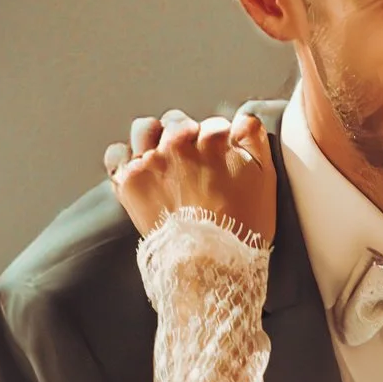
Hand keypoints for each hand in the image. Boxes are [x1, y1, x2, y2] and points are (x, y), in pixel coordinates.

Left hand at [106, 109, 276, 244]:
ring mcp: (150, 161)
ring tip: (163, 158)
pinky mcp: (130, 182)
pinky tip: (138, 168)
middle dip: (186, 136)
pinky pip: (117, 154)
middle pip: (178, 122)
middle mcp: (178, 144)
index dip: (220, 141)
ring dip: (154, 137)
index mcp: (212, 138)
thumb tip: (240, 118)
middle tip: (194, 163)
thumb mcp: (265, 178)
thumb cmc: (243, 224)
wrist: (211, 264)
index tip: (221, 159)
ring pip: (145, 128)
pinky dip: (125, 158)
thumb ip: (254, 138)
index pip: (214, 124)